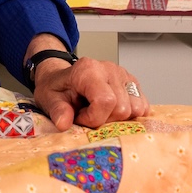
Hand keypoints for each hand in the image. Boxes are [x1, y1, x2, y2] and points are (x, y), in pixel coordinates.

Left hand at [32, 57, 148, 130]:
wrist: (63, 78)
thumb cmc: (58, 88)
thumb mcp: (49, 98)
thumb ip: (57, 110)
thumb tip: (64, 123)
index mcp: (88, 69)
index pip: (106, 101)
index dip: (94, 118)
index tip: (80, 117)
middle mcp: (110, 69)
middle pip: (122, 109)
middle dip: (105, 120)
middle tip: (88, 114)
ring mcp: (124, 75)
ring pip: (135, 109)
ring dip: (118, 118)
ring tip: (100, 111)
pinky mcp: (133, 83)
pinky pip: (142, 106)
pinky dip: (130, 115)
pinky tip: (112, 110)